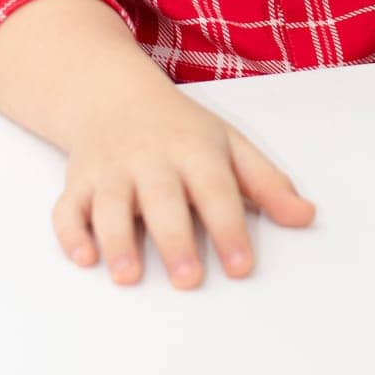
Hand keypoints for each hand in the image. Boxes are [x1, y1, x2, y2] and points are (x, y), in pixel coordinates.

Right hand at [53, 74, 316, 287]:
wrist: (113, 94)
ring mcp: (111, 169)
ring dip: (116, 239)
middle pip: (162, 198)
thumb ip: (266, 183)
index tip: (242, 266)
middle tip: (188, 280)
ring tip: (128, 276)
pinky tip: (83, 257)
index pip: (216, 190)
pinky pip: (68, 206)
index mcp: (194, 149)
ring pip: (110, 203)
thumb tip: (306, 217)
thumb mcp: (229, 144)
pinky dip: (70, 231)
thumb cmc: (181, 128)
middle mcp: (151, 159)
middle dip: (174, 238)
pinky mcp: (78, 182)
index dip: (229, 228)